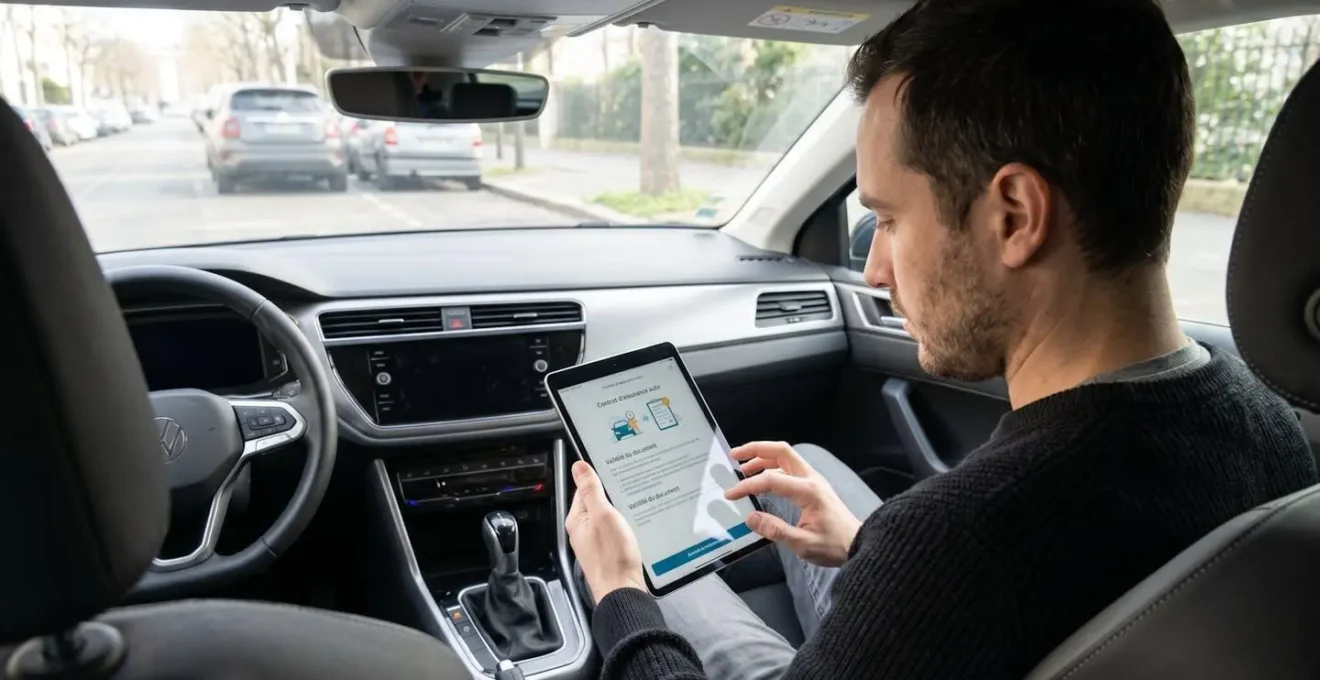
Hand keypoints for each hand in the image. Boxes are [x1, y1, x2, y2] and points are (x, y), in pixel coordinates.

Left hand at [565, 460, 646, 602]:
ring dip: (620, 510)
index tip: (616, 471)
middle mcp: (583, 530)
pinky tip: (636, 523)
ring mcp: (595, 542)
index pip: (584, 489)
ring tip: (636, 502)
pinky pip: (615, 530)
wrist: (622, 590)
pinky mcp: (608, 551)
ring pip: (607, 517)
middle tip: (631, 486)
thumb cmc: (612, 555)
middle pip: (597, 503)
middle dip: (612, 494)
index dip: (600, 479)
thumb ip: (591, 490)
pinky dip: (624, 524)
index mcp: (577, 519)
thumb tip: (578, 467)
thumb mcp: (603, 515)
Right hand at [725, 442, 861, 567]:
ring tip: (743, 467)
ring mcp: (813, 479)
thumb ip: (776, 531)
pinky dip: (771, 466)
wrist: (857, 544)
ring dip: (762, 456)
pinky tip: (761, 477)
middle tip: (734, 455)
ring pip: (785, 456)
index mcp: (809, 492)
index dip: (748, 486)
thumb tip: (751, 518)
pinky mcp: (812, 485)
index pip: (771, 480)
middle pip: (781, 451)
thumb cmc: (834, 546)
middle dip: (755, 449)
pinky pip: (789, 467)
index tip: (731, 494)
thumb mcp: (803, 544)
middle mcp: (811, 479)